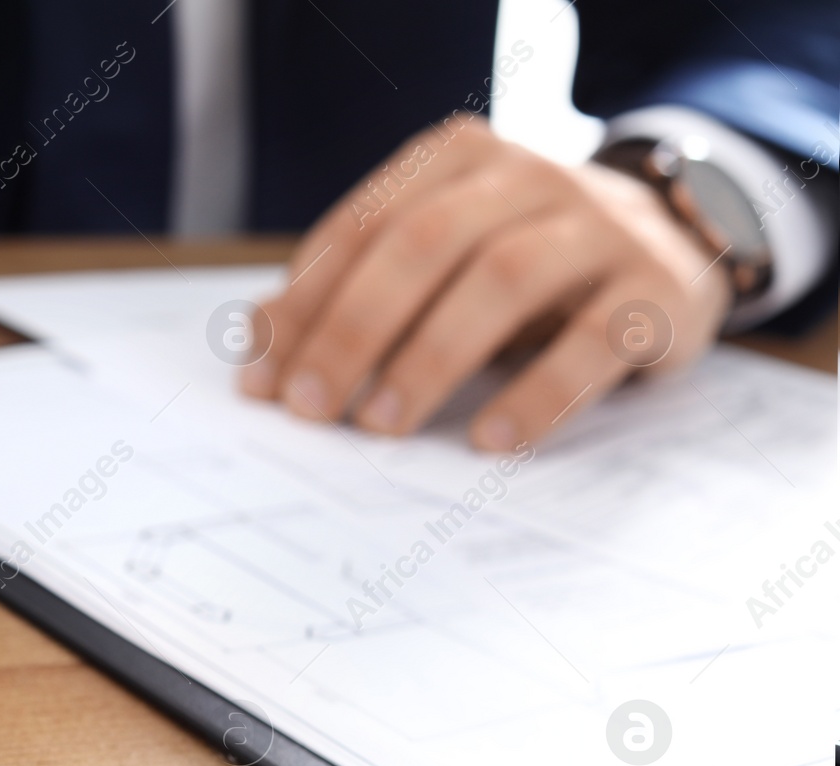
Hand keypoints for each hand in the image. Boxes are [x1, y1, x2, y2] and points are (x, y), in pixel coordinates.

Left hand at [242, 120, 733, 447]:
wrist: (675, 244)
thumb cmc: (522, 262)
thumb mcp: (437, 263)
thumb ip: (350, 290)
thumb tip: (256, 343)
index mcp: (456, 160)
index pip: (362, 226)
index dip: (304, 305)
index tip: (263, 382)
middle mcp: (527, 177)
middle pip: (421, 243)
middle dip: (354, 330)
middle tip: (312, 408)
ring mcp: (598, 227)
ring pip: (501, 280)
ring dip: (430, 358)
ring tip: (382, 425)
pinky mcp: (655, 288)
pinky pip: (593, 341)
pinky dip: (537, 395)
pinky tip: (489, 439)